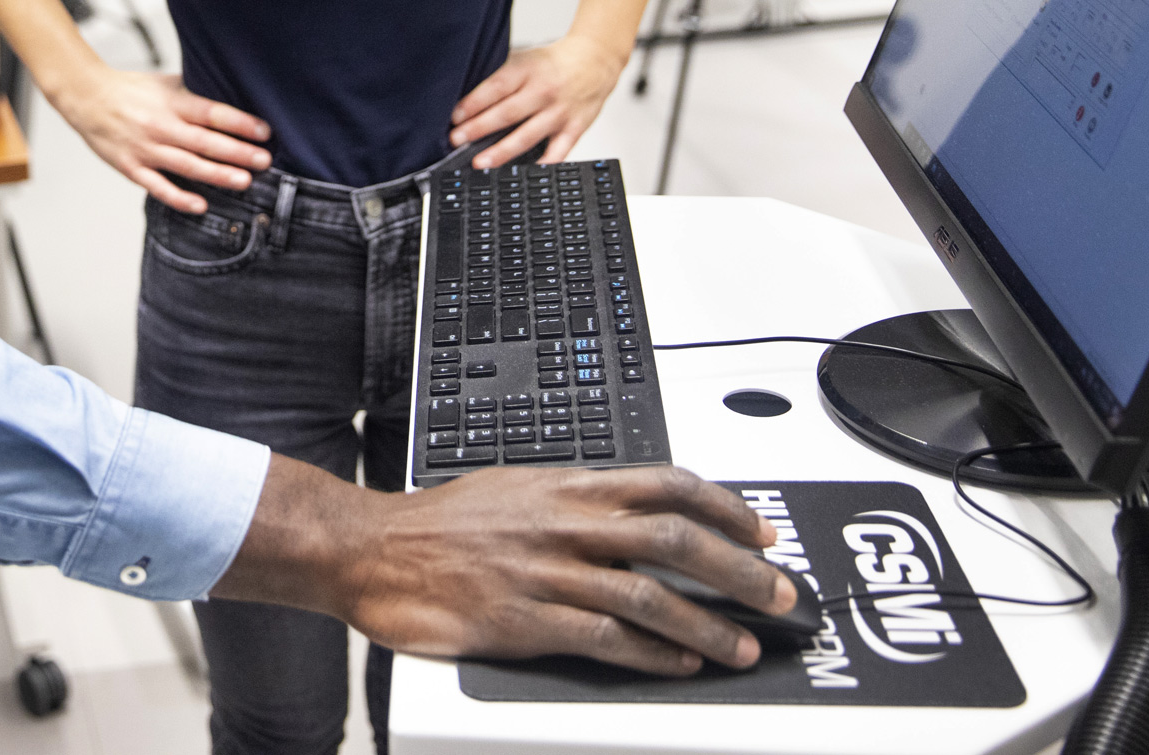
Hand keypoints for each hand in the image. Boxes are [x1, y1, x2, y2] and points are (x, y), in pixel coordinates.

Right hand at [52, 64, 269, 210]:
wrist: (86, 97)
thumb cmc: (131, 90)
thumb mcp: (166, 83)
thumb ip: (195, 93)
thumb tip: (233, 98)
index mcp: (172, 102)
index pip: (212, 112)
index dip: (240, 123)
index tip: (264, 131)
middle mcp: (161, 125)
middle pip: (205, 141)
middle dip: (238, 152)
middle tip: (264, 160)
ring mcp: (145, 148)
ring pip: (187, 165)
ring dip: (217, 175)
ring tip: (244, 182)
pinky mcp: (131, 167)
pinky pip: (158, 186)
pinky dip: (179, 198)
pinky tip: (201, 206)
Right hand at [218, 458, 793, 673]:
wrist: (372, 550)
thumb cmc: (440, 525)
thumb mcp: (517, 488)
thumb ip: (576, 501)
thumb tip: (634, 512)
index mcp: (565, 486)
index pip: (665, 484)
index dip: (724, 508)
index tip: (760, 530)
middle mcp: (563, 523)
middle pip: (673, 539)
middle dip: (737, 569)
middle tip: (776, 594)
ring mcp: (546, 573)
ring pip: (649, 595)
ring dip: (708, 623)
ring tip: (742, 644)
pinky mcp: (525, 621)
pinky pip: (607, 639)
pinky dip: (653, 655)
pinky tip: (680, 665)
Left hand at [450, 33, 629, 169]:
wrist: (595, 60)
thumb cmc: (553, 63)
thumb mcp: (525, 59)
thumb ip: (502, 77)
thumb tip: (467, 100)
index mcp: (528, 70)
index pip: (497, 87)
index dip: (474, 103)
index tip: (455, 116)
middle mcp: (543, 92)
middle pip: (508, 112)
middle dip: (479, 128)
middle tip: (457, 139)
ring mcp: (559, 112)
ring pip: (528, 135)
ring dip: (502, 151)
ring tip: (480, 163)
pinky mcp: (574, 128)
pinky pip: (558, 151)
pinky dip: (543, 164)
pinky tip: (526, 173)